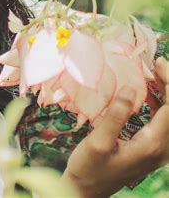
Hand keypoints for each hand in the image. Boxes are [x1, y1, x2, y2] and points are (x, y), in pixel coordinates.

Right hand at [63, 57, 168, 197]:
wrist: (86, 192)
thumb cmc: (89, 168)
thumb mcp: (98, 141)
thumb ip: (116, 115)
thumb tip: (130, 88)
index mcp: (151, 145)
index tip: (158, 63)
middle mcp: (160, 150)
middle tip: (158, 63)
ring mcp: (158, 152)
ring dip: (168, 94)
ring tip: (156, 73)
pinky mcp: (151, 150)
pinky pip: (165, 124)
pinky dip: (163, 105)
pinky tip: (152, 93)